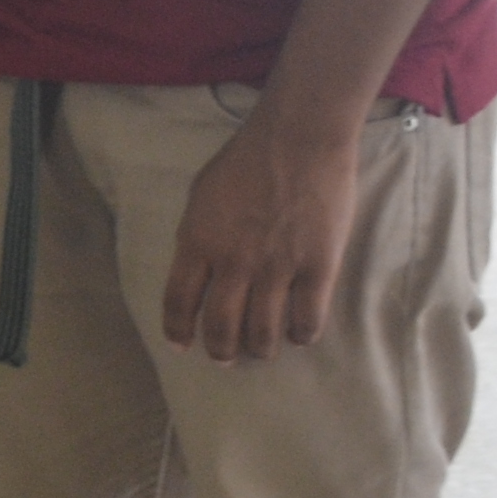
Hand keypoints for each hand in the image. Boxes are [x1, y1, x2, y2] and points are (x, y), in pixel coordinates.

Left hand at [162, 101, 364, 361]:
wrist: (298, 139)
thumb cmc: (245, 160)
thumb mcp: (201, 195)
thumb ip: (197, 235)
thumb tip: (198, 270)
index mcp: (197, 242)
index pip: (179, 302)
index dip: (178, 330)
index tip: (182, 345)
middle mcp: (233, 262)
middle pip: (221, 326)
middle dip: (221, 350)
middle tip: (226, 358)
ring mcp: (277, 267)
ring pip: (264, 331)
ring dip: (260, 349)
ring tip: (261, 350)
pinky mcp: (318, 267)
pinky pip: (308, 318)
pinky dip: (301, 334)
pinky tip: (299, 335)